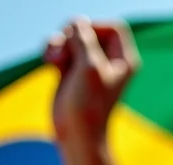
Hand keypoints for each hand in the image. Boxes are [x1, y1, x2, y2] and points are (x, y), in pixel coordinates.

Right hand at [46, 19, 140, 145]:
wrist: (77, 135)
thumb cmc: (89, 106)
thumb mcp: (89, 67)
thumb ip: (84, 40)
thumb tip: (77, 21)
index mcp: (123, 61)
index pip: (113, 29)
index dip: (95, 28)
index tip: (82, 41)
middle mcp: (108, 62)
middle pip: (88, 30)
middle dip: (71, 36)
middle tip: (63, 51)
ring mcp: (88, 66)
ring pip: (71, 38)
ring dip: (58, 42)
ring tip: (53, 59)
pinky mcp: (70, 72)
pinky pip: (61, 49)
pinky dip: (53, 50)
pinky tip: (49, 61)